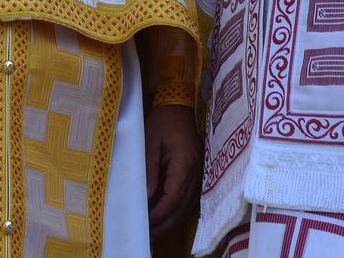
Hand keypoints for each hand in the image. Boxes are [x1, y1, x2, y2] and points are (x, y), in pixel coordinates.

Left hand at [145, 103, 200, 235]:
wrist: (181, 106)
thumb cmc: (163, 121)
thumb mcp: (151, 142)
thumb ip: (150, 170)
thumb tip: (147, 197)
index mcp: (184, 165)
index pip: (172, 199)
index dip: (159, 214)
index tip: (144, 223)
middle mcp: (196, 174)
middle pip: (181, 209)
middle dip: (164, 225)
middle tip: (147, 236)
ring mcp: (199, 176)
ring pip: (186, 208)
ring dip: (171, 222)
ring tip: (153, 233)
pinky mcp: (197, 175)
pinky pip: (189, 201)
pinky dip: (177, 213)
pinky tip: (166, 219)